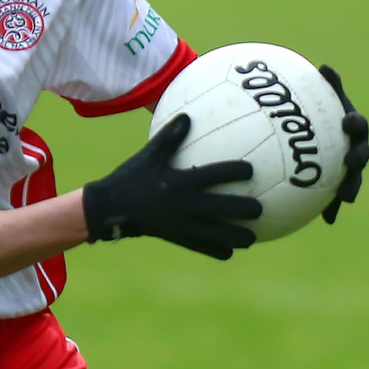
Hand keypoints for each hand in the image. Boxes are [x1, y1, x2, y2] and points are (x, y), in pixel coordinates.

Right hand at [82, 114, 261, 260]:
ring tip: (251, 238)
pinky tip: (229, 252)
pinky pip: (200, 247)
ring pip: (216, 234)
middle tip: (259, 209)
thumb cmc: (130, 177)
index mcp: (179, 182)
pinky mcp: (175, 238)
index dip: (235, 171)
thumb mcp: (148, 155)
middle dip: (246, 210)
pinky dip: (216, 251)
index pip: (214, 175)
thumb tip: (187, 115)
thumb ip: (169, 137)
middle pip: (223, 209)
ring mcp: (180, 224)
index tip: (251, 170)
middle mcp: (183, 204)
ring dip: (236, 238)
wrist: (109, 208)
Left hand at [317, 65, 368, 224]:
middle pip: (361, 152)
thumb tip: (325, 66)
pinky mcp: (339, 187)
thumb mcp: (319, 104)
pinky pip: (335, 199)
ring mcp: (348, 169)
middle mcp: (354, 147)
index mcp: (351, 128)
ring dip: (351, 187)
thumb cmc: (316, 117)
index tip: (346, 121)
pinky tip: (329, 221)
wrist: (316, 142)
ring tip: (345, 198)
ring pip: (353, 179)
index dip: (354, 122)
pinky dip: (334, 209)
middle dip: (358, 156)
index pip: (356, 124)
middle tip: (351, 160)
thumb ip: (326, 88)